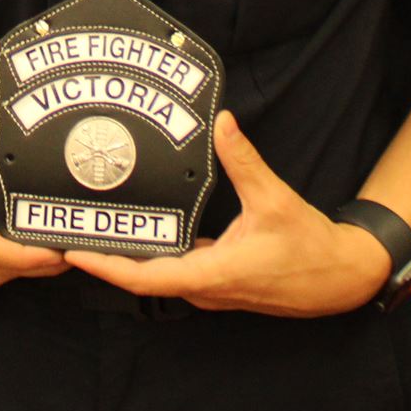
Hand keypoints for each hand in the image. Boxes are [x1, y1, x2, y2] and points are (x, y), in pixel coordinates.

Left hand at [66, 112, 393, 316]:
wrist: (341, 278)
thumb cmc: (310, 247)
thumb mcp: (276, 199)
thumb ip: (245, 160)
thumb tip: (223, 123)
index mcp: (213, 275)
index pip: (146, 279)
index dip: (108, 267)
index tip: (75, 253)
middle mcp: (205, 287)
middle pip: (142, 280)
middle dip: (106, 260)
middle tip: (69, 234)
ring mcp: (210, 287)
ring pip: (157, 277)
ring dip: (126, 259)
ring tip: (94, 231)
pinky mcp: (218, 280)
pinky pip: (174, 270)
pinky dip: (152, 255)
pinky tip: (141, 231)